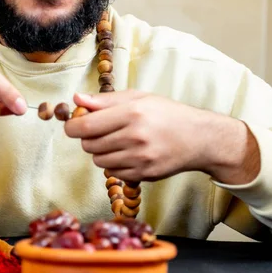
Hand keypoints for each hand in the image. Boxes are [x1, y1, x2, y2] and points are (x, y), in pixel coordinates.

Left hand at [64, 90, 259, 184]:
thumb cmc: (166, 114)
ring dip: (101, 152)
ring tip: (117, 142)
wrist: (198, 138)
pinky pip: (113, 172)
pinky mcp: (144, 174)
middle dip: (89, 138)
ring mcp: (140, 158)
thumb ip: (104, 101)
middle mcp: (135, 136)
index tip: (73, 125)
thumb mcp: (138, 98)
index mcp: (132, 113)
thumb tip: (76, 99)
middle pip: (88, 145)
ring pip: (98, 160)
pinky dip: (115, 165)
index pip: (85, 126)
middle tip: (101, 132)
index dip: (72, 127)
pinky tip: (128, 154)